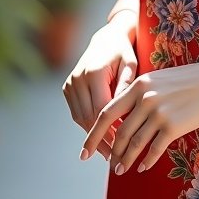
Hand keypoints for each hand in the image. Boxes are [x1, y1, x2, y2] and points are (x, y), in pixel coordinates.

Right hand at [62, 15, 137, 159]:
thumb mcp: (131, 65)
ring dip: (92, 137)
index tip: (121, 148)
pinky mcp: (67, 87)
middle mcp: (77, 79)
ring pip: (80, 117)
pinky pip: (77, 112)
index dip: (110, 131)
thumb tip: (125, 115)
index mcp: (93, 73)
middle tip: (114, 159)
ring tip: (107, 154)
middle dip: (101, 140)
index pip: (101, 110)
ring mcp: (70, 83)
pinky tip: (99, 139)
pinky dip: (87, 126)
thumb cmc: (124, 53)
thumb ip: (126, 87)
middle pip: (88, 117)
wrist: (106, 38)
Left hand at [81, 56, 198, 174]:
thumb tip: (124, 119)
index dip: (93, 134)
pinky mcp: (174, 126)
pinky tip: (143, 167)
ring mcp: (159, 112)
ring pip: (134, 143)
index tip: (85, 150)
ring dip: (125, 160)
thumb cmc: (191, 79)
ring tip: (120, 170)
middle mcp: (144, 98)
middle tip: (107, 164)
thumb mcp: (159, 80)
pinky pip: (154, 149)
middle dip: (109, 151)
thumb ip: (140, 95)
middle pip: (118, 132)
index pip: (107, 113)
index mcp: (138, 84)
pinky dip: (146, 161)